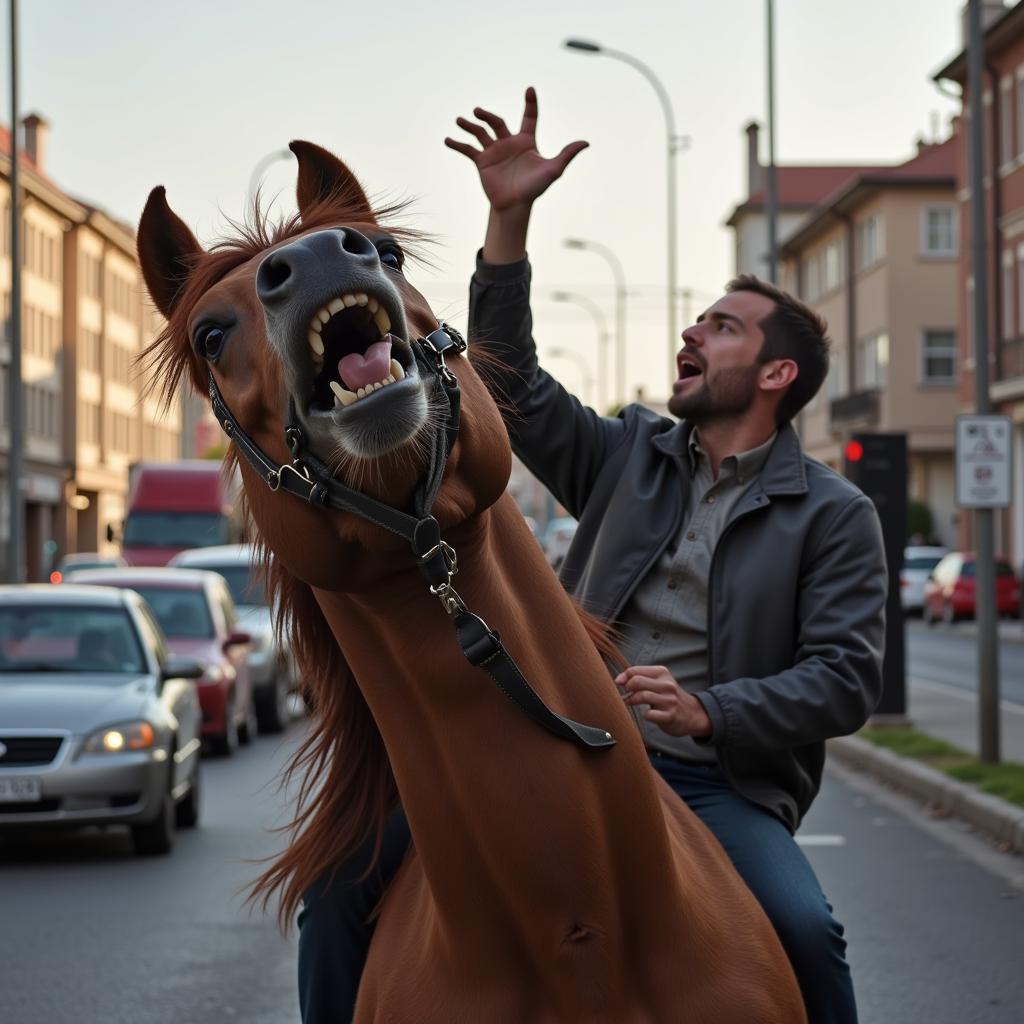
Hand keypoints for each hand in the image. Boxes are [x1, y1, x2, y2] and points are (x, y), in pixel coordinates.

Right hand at [444, 86, 588, 212]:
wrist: (515, 206)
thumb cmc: (535, 188)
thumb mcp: (552, 170)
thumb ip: (566, 155)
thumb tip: (586, 142)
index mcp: (525, 141)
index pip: (529, 117)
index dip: (530, 103)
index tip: (530, 89)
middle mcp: (508, 143)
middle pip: (496, 122)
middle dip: (487, 115)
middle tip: (477, 112)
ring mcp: (494, 151)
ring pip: (480, 132)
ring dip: (469, 125)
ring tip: (460, 120)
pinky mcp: (482, 162)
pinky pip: (468, 150)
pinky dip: (458, 145)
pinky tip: (448, 140)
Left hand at [615, 665, 712, 738]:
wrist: (693, 713)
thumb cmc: (669, 697)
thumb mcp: (658, 682)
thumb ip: (640, 678)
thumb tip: (618, 680)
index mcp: (662, 673)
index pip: (635, 670)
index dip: (623, 677)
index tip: (618, 684)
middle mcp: (667, 685)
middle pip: (637, 681)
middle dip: (627, 688)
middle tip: (625, 695)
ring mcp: (669, 700)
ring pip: (643, 696)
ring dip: (632, 701)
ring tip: (630, 703)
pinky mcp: (670, 716)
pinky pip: (650, 714)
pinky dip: (645, 715)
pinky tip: (647, 715)